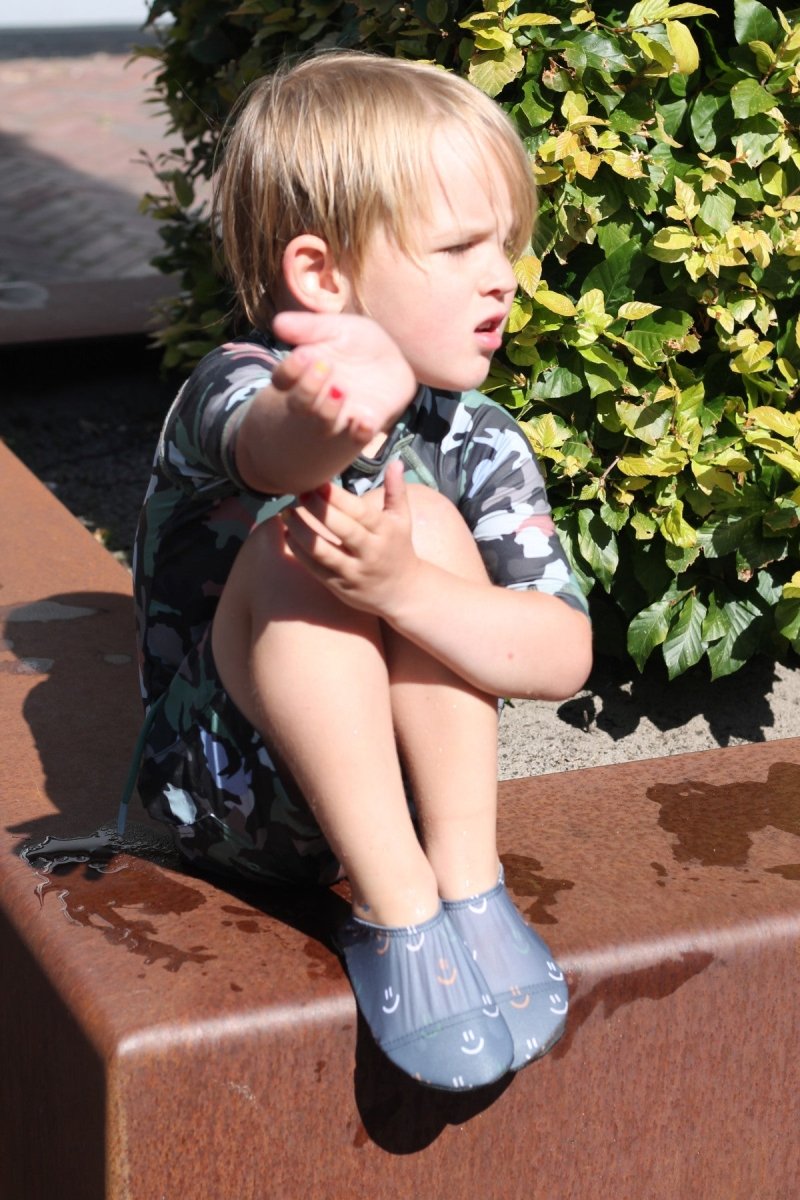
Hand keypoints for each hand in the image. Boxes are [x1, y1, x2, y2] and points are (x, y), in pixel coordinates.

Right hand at [271, 311, 415, 444]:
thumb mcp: (335, 328)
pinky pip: (359, 437)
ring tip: (340, 390)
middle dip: (307, 389)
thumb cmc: (354, 343)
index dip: (288, 372)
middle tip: (323, 366)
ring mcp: (341, 414)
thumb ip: (309, 328)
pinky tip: (365, 422)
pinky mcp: (366, 423)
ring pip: (325, 424)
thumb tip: (277, 323)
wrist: (391, 360)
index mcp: (303, 373)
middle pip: (299, 405)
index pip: (283, 380)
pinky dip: (360, 432)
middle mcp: (316, 398)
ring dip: (329, 409)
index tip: (302, 355)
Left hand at [281, 461, 419, 616]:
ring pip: (323, 551)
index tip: (318, 483)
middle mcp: (370, 552)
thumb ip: (396, 491)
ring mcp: (354, 571)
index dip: (337, 498)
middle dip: (318, 510)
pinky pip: (315, 568)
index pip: (359, 512)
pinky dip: (299, 552)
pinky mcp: (340, 586)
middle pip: (341, 529)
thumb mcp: (403, 520)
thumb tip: (394, 462)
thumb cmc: (399, 549)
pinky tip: (289, 535)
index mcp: (385, 531)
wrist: (403, 593)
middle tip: (299, 493)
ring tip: (286, 514)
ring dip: (301, 531)